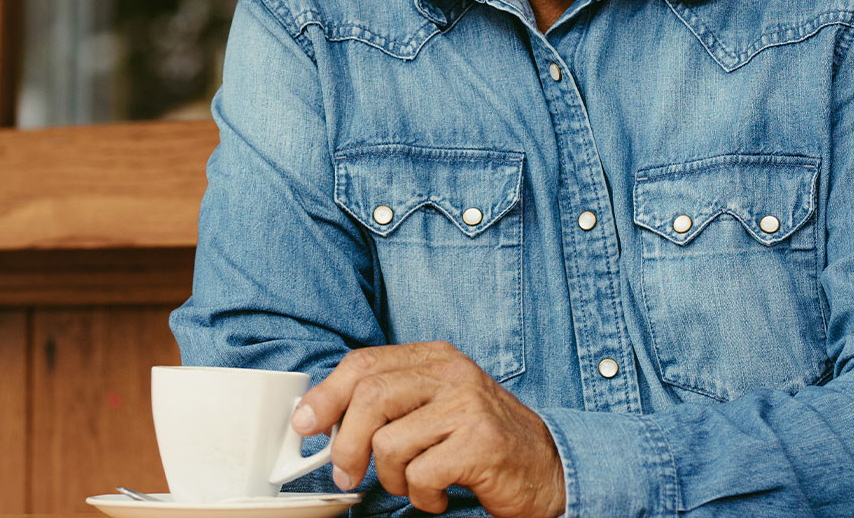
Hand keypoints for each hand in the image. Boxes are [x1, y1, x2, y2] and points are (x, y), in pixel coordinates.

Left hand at [292, 342, 565, 517]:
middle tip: (345, 476)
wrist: (548, 468)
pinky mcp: (481, 444)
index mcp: (435, 358)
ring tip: (414, 484)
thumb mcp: (433, 408)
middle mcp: (452, 374)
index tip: (304, 425)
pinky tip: (440, 494)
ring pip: (390, 442)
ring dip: (391, 478)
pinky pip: (421, 474)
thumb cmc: (480, 441)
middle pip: (370, 398)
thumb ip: (387, 404)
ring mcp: (469, 406)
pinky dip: (421, 496)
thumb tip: (318, 419)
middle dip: (345, 445)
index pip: (364, 364)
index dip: (326, 396)